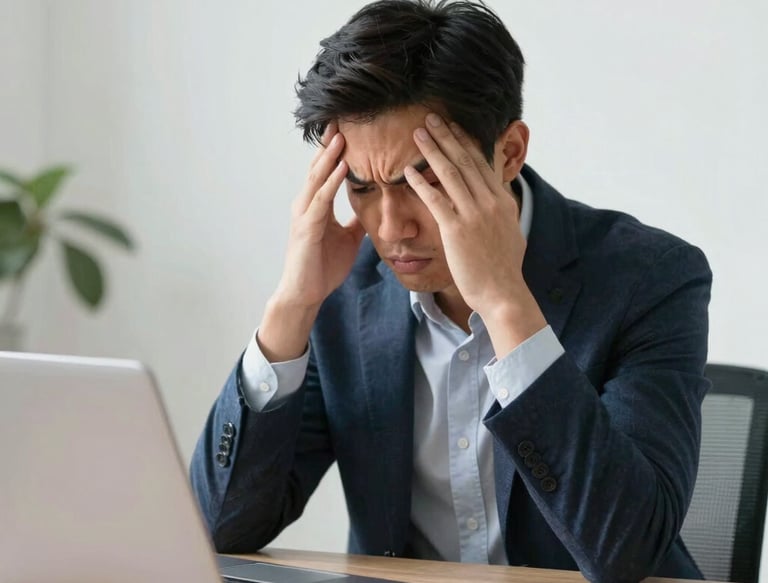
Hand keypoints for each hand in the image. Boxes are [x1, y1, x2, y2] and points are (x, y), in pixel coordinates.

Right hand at [260, 124, 364, 360]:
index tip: (348, 130)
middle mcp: (307, 205)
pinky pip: (321, 200)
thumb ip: (356, 221)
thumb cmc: (323, 267)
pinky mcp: (307, 229)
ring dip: (330, 157)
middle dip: (330, 144)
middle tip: (342, 119)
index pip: (326, 172)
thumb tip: (373, 209)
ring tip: (342, 136)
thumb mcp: (348, 239)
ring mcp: (304, 215)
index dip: (336, 151)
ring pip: (317, 179)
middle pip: (319, 168)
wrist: (305, 293)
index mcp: (316, 206)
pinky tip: (343, 168)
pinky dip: (331, 182)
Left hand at [404, 113, 545, 354]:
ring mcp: (474, 215)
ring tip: (417, 134)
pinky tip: (406, 171)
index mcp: (502, 200)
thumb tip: (501, 197)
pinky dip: (420, 182)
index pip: (482, 162)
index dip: (465, 141)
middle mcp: (490, 202)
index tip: (453, 126)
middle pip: (465, 160)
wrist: (502, 293)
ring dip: (431, 150)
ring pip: (450, 173)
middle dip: (447, 136)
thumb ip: (503, 210)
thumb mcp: (511, 231)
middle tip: (431, 118)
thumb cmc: (503, 268)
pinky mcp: (456, 230)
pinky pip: (436, 199)